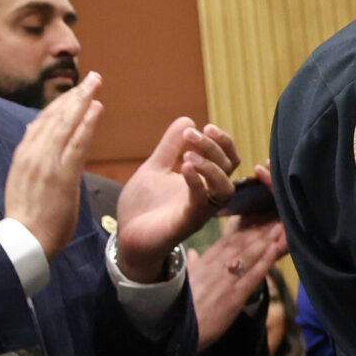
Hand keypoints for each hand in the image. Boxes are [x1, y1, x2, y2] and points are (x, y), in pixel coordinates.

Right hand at [1, 73, 104, 256]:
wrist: (24, 240)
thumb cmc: (27, 219)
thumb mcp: (22, 184)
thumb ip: (31, 164)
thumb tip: (36, 145)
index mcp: (23, 156)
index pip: (42, 122)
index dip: (60, 105)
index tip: (74, 94)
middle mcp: (32, 153)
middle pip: (54, 116)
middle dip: (74, 95)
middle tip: (91, 79)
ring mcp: (46, 162)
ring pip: (65, 123)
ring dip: (82, 100)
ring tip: (95, 84)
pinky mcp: (61, 173)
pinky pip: (77, 142)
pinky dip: (87, 123)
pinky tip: (96, 108)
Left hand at [115, 117, 239, 281]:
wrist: (126, 236)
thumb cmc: (144, 205)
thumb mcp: (155, 168)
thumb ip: (170, 147)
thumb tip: (187, 118)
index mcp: (202, 181)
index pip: (228, 159)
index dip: (222, 142)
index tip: (204, 126)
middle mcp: (207, 195)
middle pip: (229, 169)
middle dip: (214, 148)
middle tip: (192, 133)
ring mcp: (199, 210)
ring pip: (224, 188)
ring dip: (210, 166)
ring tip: (188, 153)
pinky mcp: (187, 222)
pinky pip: (202, 203)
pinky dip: (196, 183)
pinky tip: (184, 168)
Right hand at [188, 217, 284, 352]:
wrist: (177, 333)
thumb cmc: (180, 311)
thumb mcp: (182, 284)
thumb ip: (191, 266)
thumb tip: (192, 252)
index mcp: (201, 266)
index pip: (225, 243)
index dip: (243, 231)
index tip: (257, 220)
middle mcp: (213, 269)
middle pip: (239, 245)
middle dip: (258, 231)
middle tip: (275, 218)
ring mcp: (224, 282)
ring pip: (247, 256)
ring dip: (265, 240)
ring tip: (280, 227)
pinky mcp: (233, 296)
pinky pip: (253, 275)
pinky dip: (265, 261)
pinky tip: (275, 249)